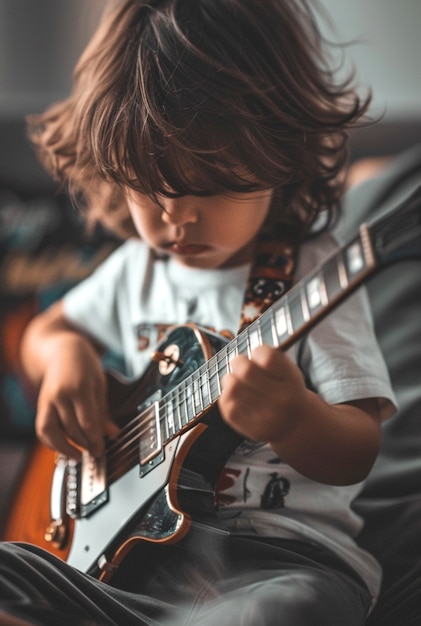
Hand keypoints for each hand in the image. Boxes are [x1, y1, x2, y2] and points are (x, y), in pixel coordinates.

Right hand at [35, 335, 118, 459]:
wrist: (64, 352)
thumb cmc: (85, 366)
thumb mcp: (100, 385)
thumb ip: (103, 412)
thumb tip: (112, 434)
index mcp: (79, 388)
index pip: (87, 423)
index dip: (95, 440)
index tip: (102, 450)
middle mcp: (60, 395)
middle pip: (72, 430)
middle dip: (85, 445)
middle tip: (96, 452)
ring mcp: (47, 400)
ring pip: (52, 432)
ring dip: (66, 448)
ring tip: (78, 455)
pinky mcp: (40, 405)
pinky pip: (42, 429)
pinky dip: (52, 442)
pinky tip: (63, 448)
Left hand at [219, 345, 308, 444]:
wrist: (295, 425)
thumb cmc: (286, 390)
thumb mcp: (288, 371)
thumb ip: (269, 359)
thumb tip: (239, 359)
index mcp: (293, 382)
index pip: (268, 357)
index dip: (257, 352)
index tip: (258, 356)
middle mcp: (282, 401)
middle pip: (246, 371)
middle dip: (238, 362)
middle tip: (239, 365)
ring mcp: (267, 418)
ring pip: (233, 387)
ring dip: (230, 379)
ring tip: (236, 381)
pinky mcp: (252, 429)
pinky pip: (227, 405)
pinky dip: (228, 396)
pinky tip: (236, 396)